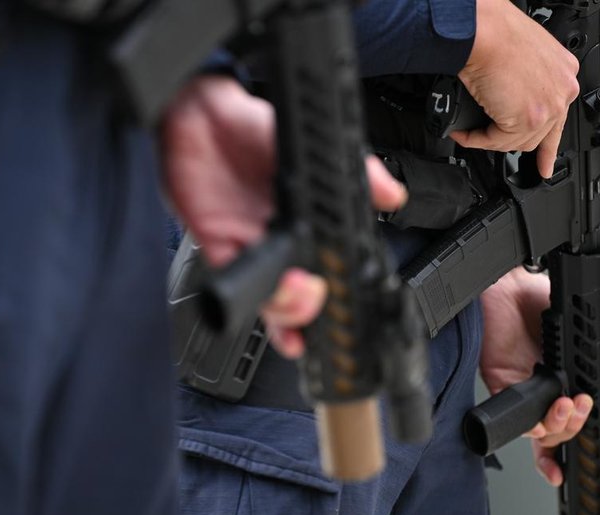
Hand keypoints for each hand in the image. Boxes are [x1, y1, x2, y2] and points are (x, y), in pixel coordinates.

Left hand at [161, 75, 406, 357]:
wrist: (204, 116)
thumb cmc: (257, 131)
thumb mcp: (316, 150)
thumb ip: (359, 172)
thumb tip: (394, 195)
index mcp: (312, 227)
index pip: (332, 275)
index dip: (339, 299)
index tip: (346, 304)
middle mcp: (285, 245)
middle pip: (303, 301)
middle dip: (311, 313)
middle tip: (316, 296)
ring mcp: (253, 251)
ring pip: (272, 303)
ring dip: (286, 311)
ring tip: (294, 295)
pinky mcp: (220, 249)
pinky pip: (235, 284)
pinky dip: (248, 296)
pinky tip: (262, 293)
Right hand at [451, 0, 579, 178]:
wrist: (484, 31)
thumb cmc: (495, 33)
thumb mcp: (522, 58)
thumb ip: (526, 83)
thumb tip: (508, 105)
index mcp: (564, 73)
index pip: (559, 118)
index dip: (548, 147)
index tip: (544, 164)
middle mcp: (562, 90)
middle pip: (536, 136)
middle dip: (507, 141)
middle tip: (484, 138)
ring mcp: (549, 106)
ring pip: (517, 142)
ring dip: (489, 140)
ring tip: (471, 131)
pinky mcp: (528, 119)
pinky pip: (496, 141)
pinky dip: (476, 140)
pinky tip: (464, 133)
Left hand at [479, 267, 599, 485]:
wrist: (508, 288)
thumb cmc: (539, 299)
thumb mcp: (590, 317)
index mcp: (569, 378)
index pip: (582, 414)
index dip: (590, 425)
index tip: (598, 423)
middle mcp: (547, 388)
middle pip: (564, 430)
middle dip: (577, 424)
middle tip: (582, 403)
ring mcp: (525, 389)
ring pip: (543, 430)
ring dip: (559, 425)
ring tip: (566, 404)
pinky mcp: (503, 387)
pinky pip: (516, 418)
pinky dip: (531, 423)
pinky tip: (544, 410)